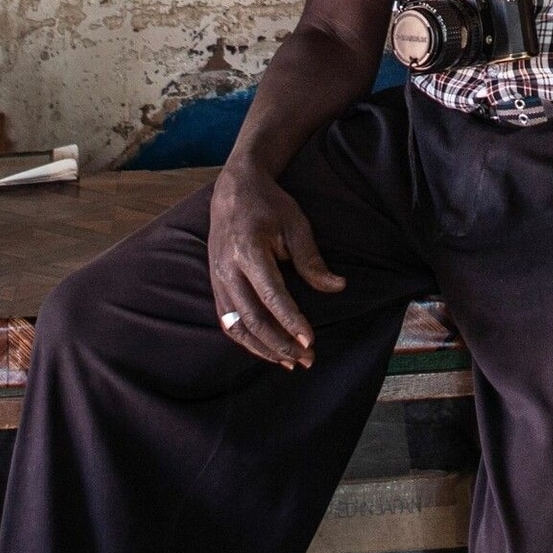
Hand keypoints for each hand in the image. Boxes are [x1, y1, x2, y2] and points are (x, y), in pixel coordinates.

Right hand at [206, 160, 344, 368]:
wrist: (233, 189)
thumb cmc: (269, 205)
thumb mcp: (295, 224)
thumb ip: (312, 259)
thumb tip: (336, 287)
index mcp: (249, 251)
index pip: (271, 296)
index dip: (291, 322)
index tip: (311, 341)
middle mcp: (228, 270)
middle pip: (253, 319)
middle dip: (280, 344)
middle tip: (306, 359)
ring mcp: (218, 280)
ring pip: (237, 327)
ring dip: (263, 349)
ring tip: (289, 362)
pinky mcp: (215, 285)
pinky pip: (228, 322)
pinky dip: (247, 340)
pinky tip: (267, 350)